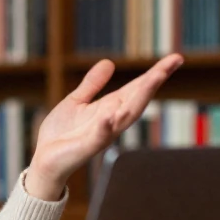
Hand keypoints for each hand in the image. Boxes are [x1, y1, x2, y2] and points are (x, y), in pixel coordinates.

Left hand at [26, 54, 183, 200]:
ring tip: (154, 78)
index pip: (137, 88)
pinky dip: (106, 126)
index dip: (155, 73)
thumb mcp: (76, 101)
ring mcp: (102, 133)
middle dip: (155, 81)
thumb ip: (92, 84)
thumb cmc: (61, 134)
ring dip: (140, 97)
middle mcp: (112, 120)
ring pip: (126, 115)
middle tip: (172, 63)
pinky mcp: (87, 146)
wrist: (45, 160)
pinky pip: (99, 135)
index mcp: (109, 108)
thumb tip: (108, 63)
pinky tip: (111, 115)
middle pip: (138, 98)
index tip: (175, 59)